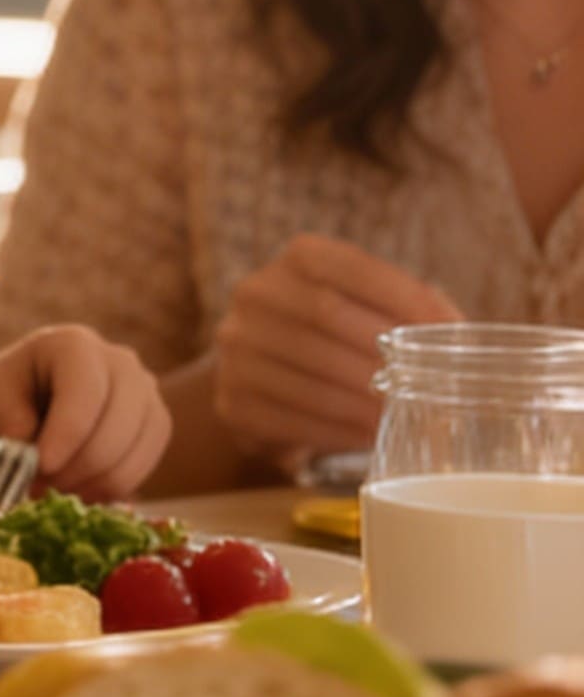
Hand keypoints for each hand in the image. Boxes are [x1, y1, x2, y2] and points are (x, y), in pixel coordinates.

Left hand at [0, 327, 168, 498]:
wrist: (28, 408)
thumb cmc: (7, 397)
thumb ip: (5, 414)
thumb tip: (28, 440)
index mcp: (74, 344)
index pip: (84, 392)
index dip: (67, 433)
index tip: (42, 464)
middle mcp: (121, 362)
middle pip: (116, 427)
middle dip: (76, 466)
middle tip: (39, 486)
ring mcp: (147, 394)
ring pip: (130, 455)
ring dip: (88, 483)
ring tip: (51, 489)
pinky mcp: (156, 427)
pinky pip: (140, 471)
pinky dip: (106, 490)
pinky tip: (75, 490)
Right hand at [214, 235, 459, 464]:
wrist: (270, 378)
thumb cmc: (343, 340)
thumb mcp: (371, 309)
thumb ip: (413, 313)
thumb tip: (464, 339)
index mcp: (298, 260)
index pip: (350, 266)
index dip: (403, 296)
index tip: (449, 330)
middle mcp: (256, 294)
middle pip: (324, 315)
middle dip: (383, 355)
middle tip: (427, 387)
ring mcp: (235, 349)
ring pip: (308, 373)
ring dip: (365, 401)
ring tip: (405, 419)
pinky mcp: (232, 401)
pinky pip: (289, 418)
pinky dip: (337, 431)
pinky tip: (367, 437)